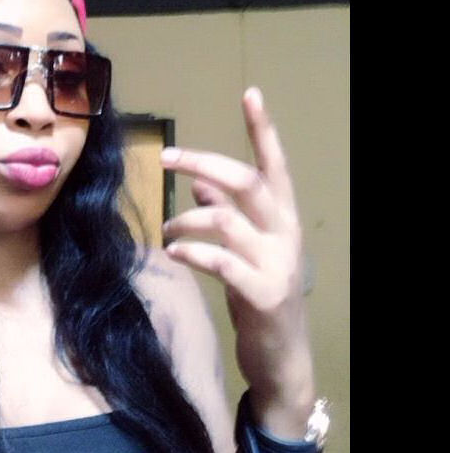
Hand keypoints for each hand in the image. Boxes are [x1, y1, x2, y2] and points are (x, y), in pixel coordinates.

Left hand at [160, 87, 313, 429]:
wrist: (282, 359)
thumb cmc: (259, 294)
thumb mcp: (246, 248)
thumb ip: (228, 211)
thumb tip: (202, 179)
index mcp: (283, 218)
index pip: (275, 164)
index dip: (263, 129)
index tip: (251, 93)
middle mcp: (286, 234)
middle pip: (246, 181)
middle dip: (202, 161)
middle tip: (165, 156)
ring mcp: (277, 264)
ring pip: (227, 218)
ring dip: (186, 217)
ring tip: (166, 230)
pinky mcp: (263, 294)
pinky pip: (221, 261)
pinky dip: (192, 251)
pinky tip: (174, 253)